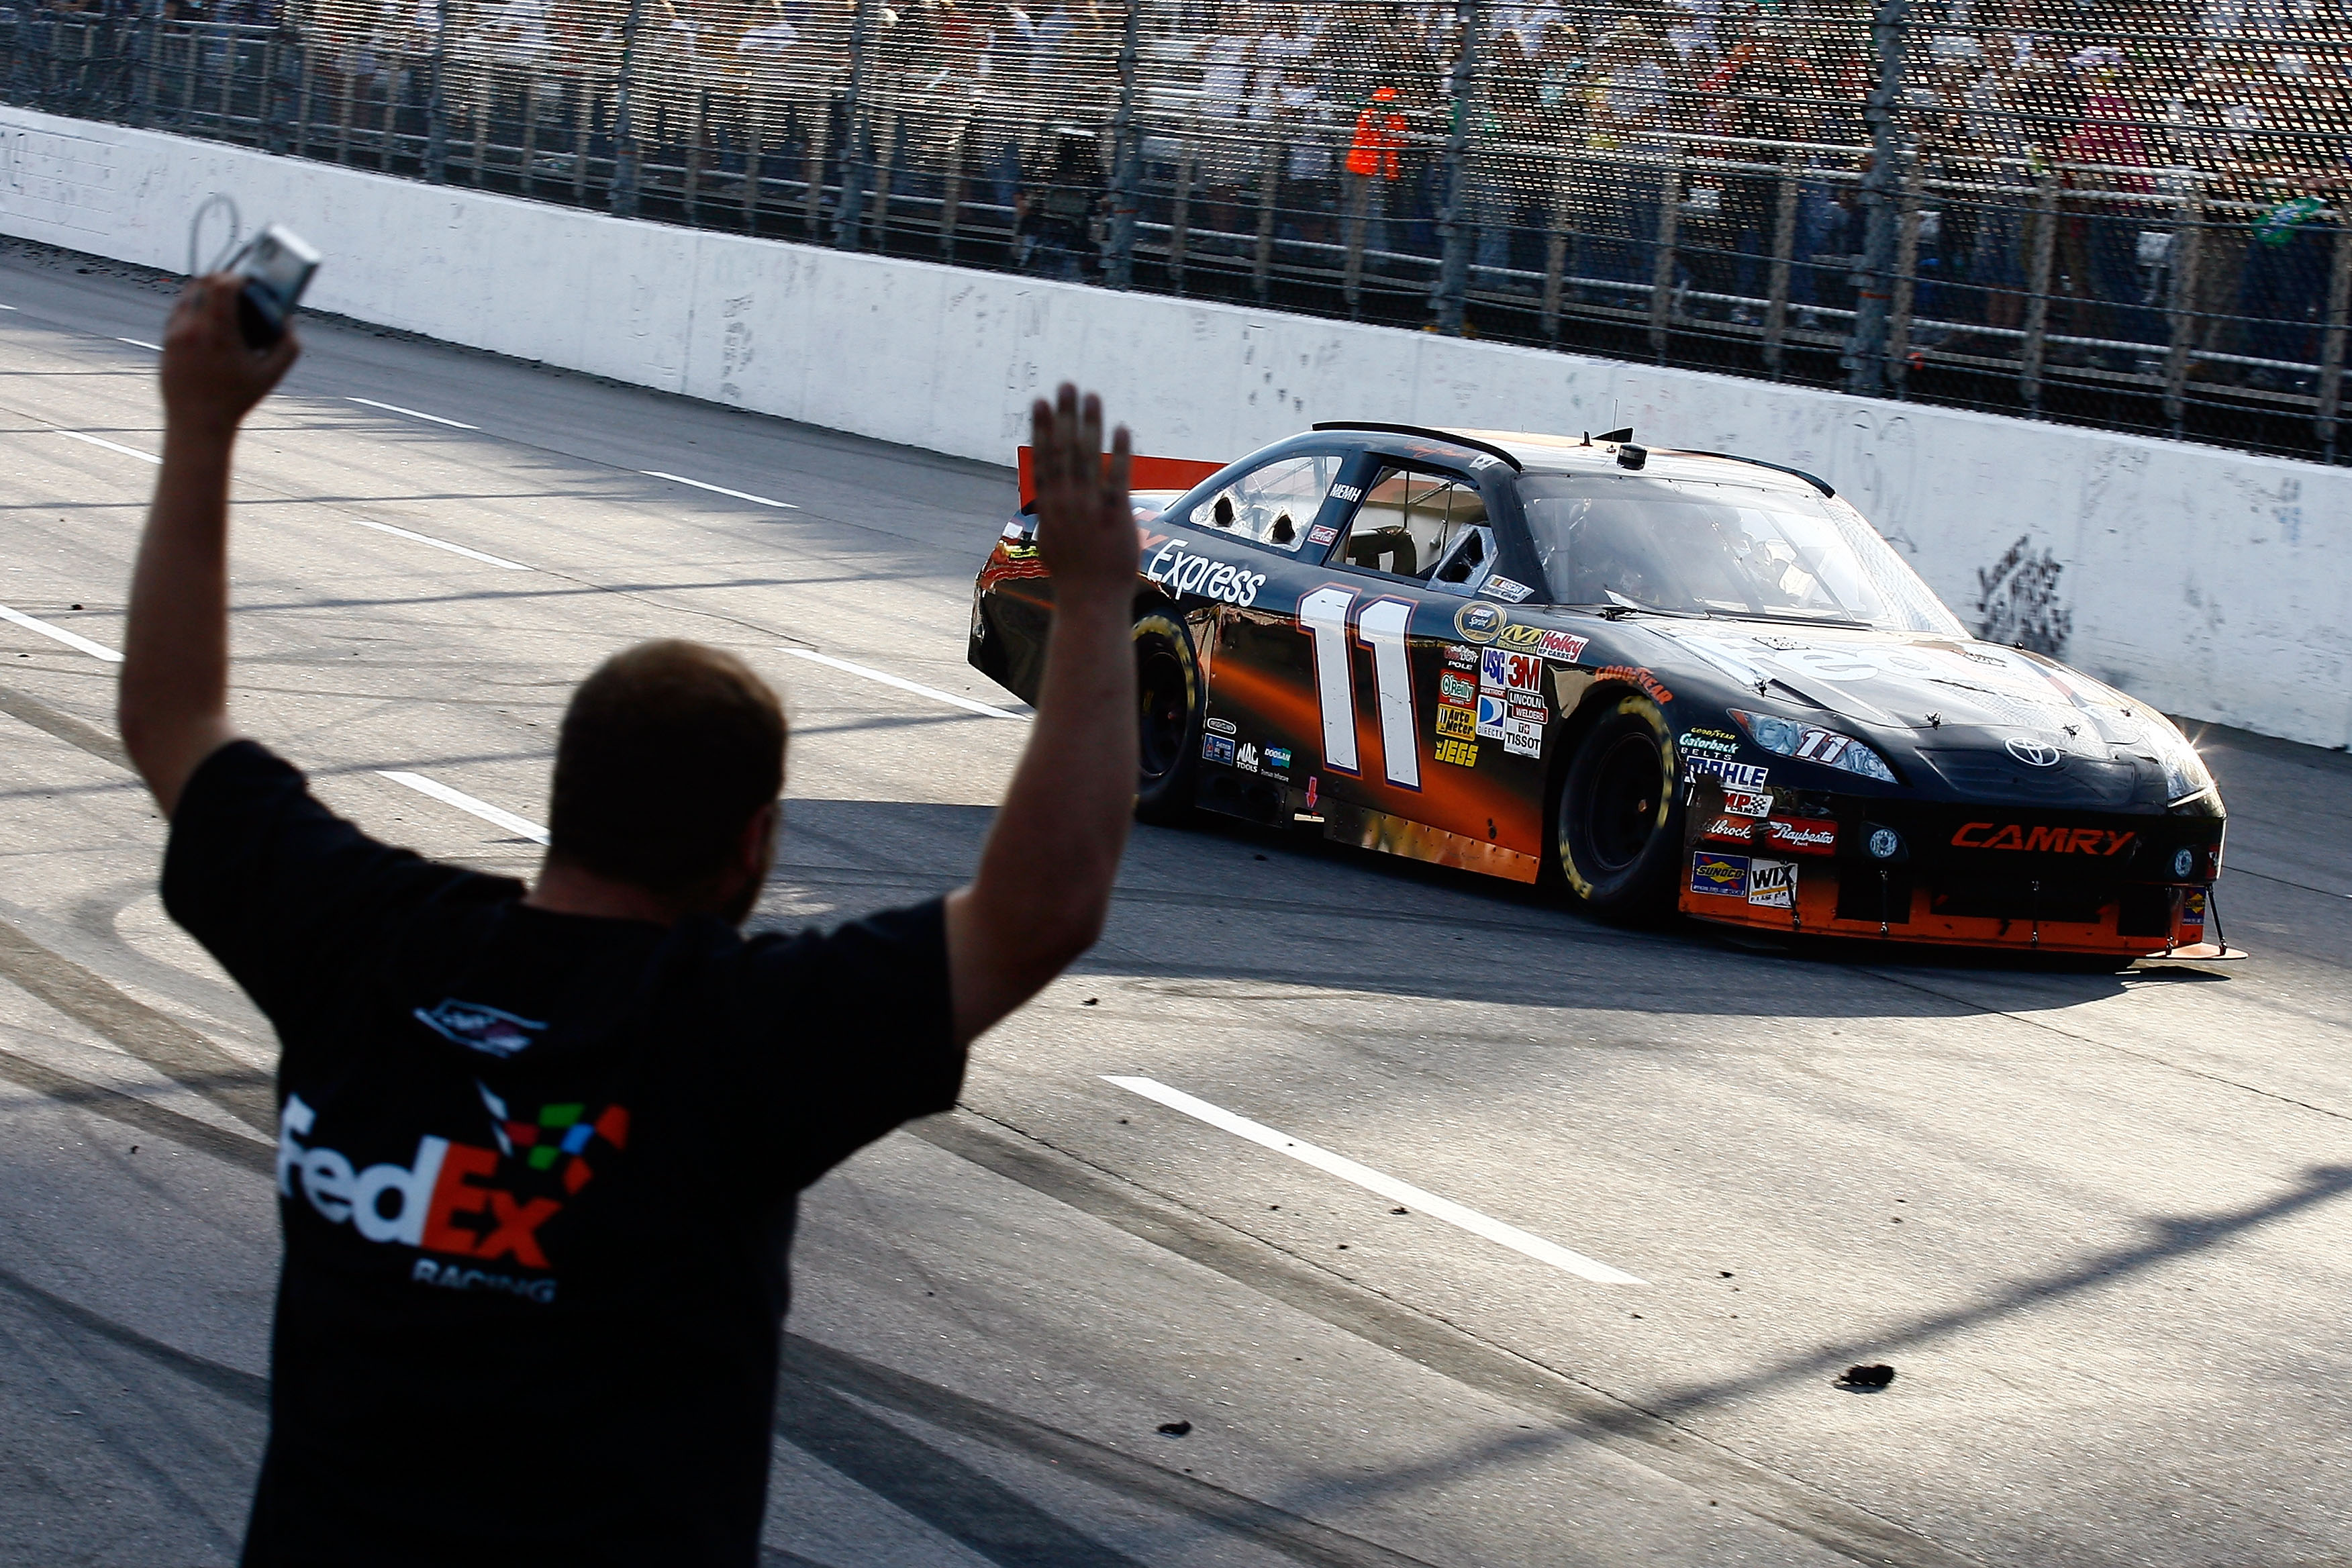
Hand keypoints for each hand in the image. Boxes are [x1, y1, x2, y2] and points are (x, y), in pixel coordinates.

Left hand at [159, 274, 299, 441]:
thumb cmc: (237, 399)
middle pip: (203, 282)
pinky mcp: (166, 340)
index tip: (250, 282)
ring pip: (188, 294)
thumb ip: (288, 345)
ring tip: (224, 302)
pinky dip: (195, 307)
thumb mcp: (272, 375)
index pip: (222, 284)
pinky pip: (179, 310)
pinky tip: (209, 318)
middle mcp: (192, 328)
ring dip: (207, 291)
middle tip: (238, 286)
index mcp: (218, 332)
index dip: (238, 277)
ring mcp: (175, 333)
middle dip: (222, 279)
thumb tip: (286, 319)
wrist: (198, 422)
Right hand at [1028, 383, 1132, 604]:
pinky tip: (1121, 429)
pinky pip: (1117, 479)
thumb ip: (1050, 513)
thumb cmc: (1072, 574)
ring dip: (1089, 425)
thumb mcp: (1051, 540)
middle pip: (1063, 450)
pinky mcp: (1115, 517)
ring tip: (1091, 396)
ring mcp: (1090, 509)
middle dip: (1065, 416)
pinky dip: (1119, 453)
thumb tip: (1046, 494)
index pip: (1043, 458)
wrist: (1089, 601)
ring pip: (1088, 458)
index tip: (1041, 401)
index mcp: (1049, 506)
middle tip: (1066, 385)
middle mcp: (1066, 502)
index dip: (1043, 428)